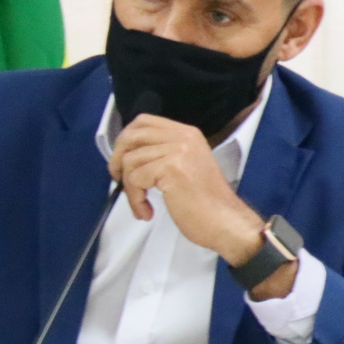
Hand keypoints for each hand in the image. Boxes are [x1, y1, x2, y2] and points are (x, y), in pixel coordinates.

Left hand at [109, 114, 266, 263]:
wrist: (226, 222)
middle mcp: (184, 138)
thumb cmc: (207, 204)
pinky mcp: (171, 169)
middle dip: (118, 158)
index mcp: (188, 134)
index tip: (122, 160)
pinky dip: (135, 200)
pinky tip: (147, 211)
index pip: (144, 121)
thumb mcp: (188, 166)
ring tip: (141, 205)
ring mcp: (178, 152)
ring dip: (129, 188)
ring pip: (130, 160)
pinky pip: (135, 180)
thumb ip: (165, 154)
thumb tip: (129, 155)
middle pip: (132, 135)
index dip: (126, 139)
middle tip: (120, 180)